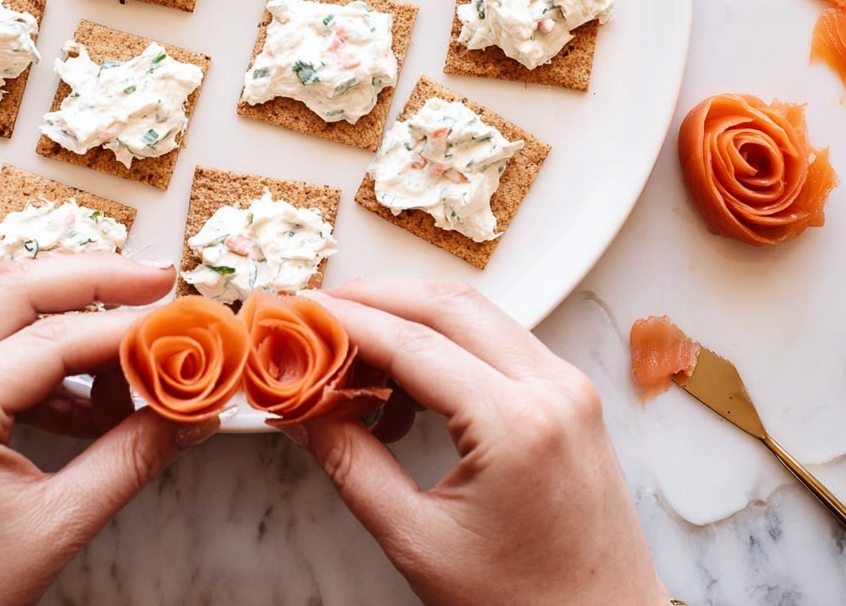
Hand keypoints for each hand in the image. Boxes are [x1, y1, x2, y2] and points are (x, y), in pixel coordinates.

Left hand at [0, 255, 214, 605]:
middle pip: (19, 286)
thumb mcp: (56, 526)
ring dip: (73, 308)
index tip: (183, 327)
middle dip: (97, 276)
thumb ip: (133, 459)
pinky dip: (50, 351)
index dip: (128, 327)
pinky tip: (91, 398)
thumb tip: (193, 415)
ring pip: (2, 302)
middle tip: (160, 281)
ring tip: (133, 345)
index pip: (54, 338)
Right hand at [302, 279, 668, 605]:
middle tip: (320, 311)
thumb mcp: (420, 543)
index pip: (413, 344)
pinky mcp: (571, 395)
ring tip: (355, 352)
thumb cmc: (524, 605)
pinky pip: (500, 342)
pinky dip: (448, 343)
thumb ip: (352, 467)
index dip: (348, 321)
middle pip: (448, 306)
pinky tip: (407, 384)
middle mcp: (552, 389)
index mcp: (517, 426)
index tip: (301, 312)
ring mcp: (569, 386)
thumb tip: (303, 413)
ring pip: (477, 314)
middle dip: (376, 297)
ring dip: (411, 316)